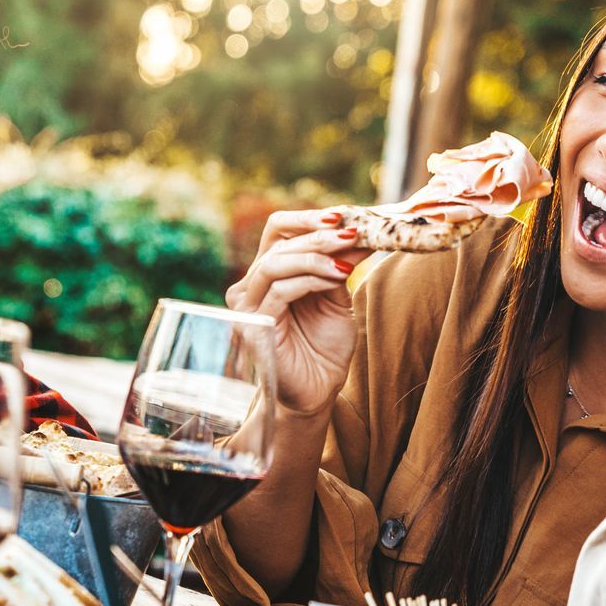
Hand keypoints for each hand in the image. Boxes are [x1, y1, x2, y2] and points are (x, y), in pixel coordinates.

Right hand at [225, 209, 371, 415]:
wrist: (317, 391)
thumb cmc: (324, 346)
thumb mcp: (336, 297)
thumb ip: (338, 265)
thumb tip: (358, 231)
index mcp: (268, 273)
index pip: (278, 230)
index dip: (306, 218)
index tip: (341, 215)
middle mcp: (251, 285)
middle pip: (277, 242)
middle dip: (317, 234)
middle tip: (351, 232)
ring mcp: (248, 306)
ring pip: (275, 262)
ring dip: (315, 254)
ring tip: (346, 257)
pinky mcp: (253, 326)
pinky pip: (280, 291)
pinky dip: (310, 279)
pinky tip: (335, 278)